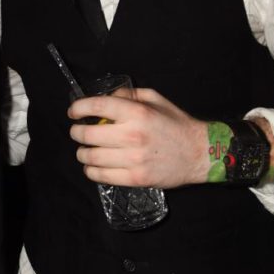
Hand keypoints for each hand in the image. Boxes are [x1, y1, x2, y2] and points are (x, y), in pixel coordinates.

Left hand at [68, 87, 209, 188]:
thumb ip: (129, 95)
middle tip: (78, 132)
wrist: (200, 154)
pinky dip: (91, 171)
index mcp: (137, 113)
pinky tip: (93, 166)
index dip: (78, 108)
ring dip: (82, 153)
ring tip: (84, 150)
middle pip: (87, 134)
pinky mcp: (135, 178)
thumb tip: (107, 97)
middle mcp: (132, 135)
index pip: (97, 106)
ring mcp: (133, 159)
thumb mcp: (155, 99)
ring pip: (90, 157)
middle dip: (77, 132)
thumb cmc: (176, 124)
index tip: (73, 112)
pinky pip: (101, 176)